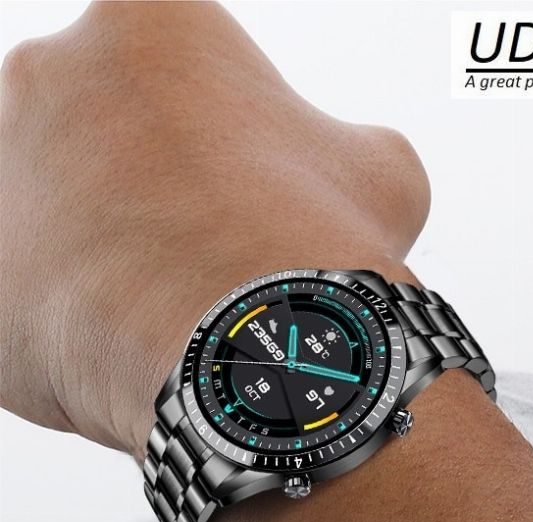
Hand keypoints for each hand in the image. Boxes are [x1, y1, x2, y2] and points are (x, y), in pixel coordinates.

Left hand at [0, 1, 428, 457]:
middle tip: (206, 256)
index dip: (222, 136)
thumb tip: (341, 175)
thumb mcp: (381, 175)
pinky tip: (138, 359)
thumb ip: (340, 151)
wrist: (259, 358)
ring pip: (52, 220)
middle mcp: (46, 77)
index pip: (173, 71)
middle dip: (145, 190)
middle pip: (96, 135)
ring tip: (170, 315)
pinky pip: (28, 309)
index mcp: (147, 23)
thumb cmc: (315, 251)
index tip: (247, 188)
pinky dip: (76, 335)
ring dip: (99, 257)